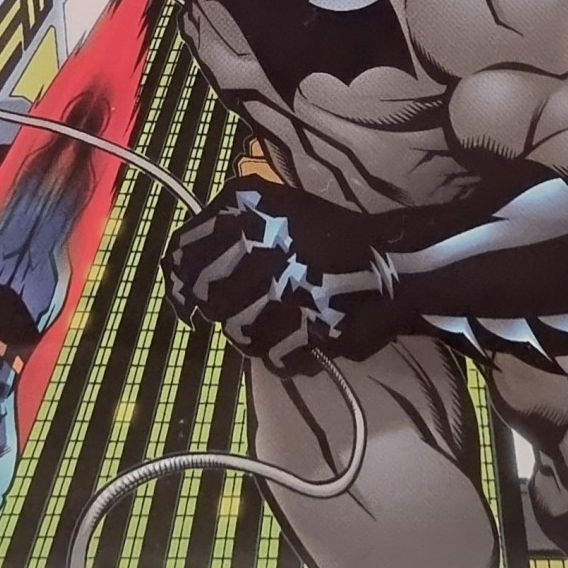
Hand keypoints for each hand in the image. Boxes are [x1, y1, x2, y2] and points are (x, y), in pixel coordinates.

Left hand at [164, 180, 392, 369]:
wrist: (393, 265)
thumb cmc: (329, 234)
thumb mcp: (274, 208)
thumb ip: (223, 225)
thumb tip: (174, 266)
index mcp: (250, 213)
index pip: (186, 254)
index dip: (180, 280)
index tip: (185, 295)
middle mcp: (263, 250)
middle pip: (209, 301)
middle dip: (223, 309)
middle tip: (247, 307)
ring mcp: (288, 294)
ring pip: (239, 335)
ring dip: (255, 335)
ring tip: (278, 324)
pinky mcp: (312, 333)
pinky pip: (274, 360)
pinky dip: (285, 357)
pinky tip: (300, 341)